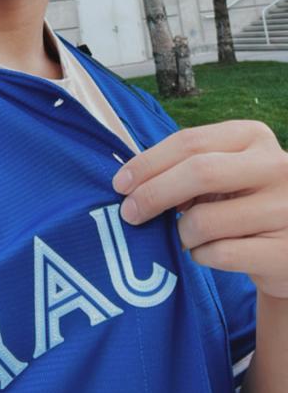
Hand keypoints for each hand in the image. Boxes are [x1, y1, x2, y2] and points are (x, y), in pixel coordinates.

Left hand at [112, 121, 287, 298]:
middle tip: (129, 213)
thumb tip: (132, 183)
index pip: (190, 141)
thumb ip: (187, 169)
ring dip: (182, 233)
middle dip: (154, 194)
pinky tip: (206, 252)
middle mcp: (275, 166)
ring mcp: (285, 209)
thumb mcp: (223, 174)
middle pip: (198, 173)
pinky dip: (201, 256)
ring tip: (187, 235)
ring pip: (205, 220)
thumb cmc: (242, 203)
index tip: (120, 183)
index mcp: (253, 136)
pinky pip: (220, 254)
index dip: (149, 162)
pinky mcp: (285, 252)